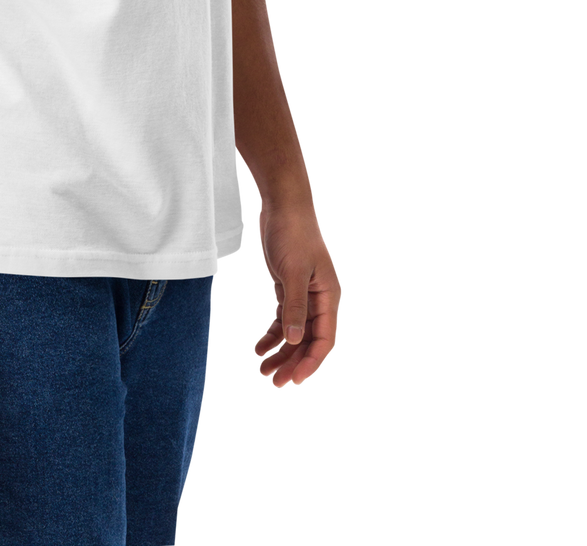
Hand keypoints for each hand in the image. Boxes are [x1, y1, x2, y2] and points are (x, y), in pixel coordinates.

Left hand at [251, 197, 342, 389]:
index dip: (311, 363)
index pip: (325, 340)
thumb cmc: (294, 232)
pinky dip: (270, 335)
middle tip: (272, 383)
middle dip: (291, 363)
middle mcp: (319, 299)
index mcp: (329, 296)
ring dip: (279, 353)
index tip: (294, 381)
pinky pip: (281, 320)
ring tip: (261, 370)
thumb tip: (293, 340)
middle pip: (308, 341)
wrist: (282, 204)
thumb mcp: (294, 271)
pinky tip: (257, 347)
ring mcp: (303, 294)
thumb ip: (295, 306)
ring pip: (293, 334)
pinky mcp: (287, 288)